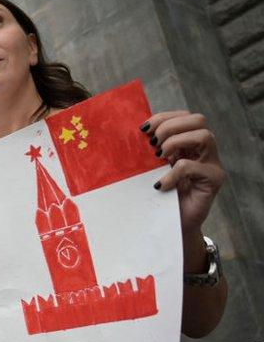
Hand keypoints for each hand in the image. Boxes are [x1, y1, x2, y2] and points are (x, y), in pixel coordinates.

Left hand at [146, 112, 225, 270]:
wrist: (167, 225)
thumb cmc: (156, 196)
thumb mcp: (149, 168)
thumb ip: (147, 151)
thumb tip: (128, 134)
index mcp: (187, 143)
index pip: (184, 116)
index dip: (164, 117)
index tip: (143, 129)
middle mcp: (203, 150)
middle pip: (198, 120)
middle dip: (171, 126)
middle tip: (153, 145)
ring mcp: (211, 164)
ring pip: (204, 136)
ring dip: (176, 142)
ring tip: (159, 158)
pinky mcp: (213, 180)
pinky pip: (195, 166)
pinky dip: (175, 172)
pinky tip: (161, 184)